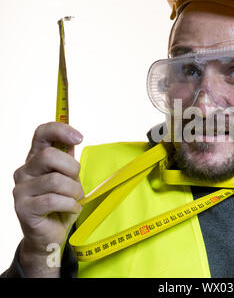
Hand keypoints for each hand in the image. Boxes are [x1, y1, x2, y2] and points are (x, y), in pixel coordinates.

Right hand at [13, 122, 83, 276]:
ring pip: (56, 181)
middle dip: (72, 169)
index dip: (60, 130)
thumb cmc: (61, 204)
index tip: (79, 138)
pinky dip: (71, 205)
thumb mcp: (69, 179)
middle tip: (77, 184)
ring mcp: (21, 190)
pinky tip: (71, 209)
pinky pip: (54, 200)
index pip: (42, 133)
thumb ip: (68, 161)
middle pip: (50, 156)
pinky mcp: (23, 208)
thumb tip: (73, 140)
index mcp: (36, 159)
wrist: (50, 235)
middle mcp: (24, 171)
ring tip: (74, 200)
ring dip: (74, 192)